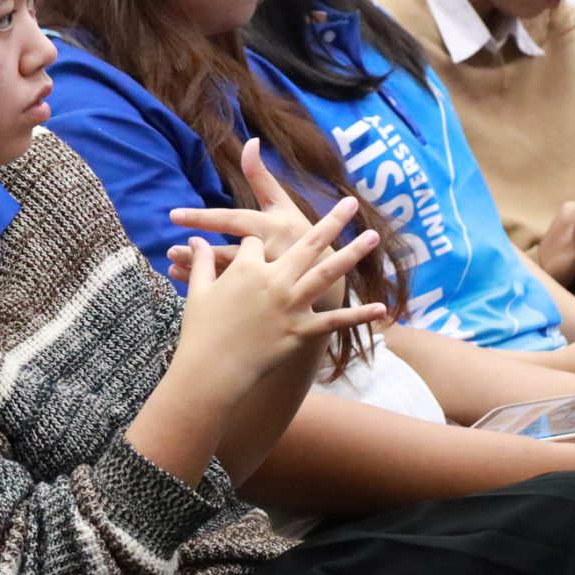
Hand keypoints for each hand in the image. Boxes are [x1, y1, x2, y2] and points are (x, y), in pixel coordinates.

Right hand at [169, 222, 384, 404]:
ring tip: (372, 237)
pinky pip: (334, 321)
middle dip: (332, 221)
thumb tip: (195, 240)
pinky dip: (357, 315)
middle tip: (352, 203)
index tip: (245, 253)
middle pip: (307, 243)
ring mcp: (291, 305)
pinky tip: (379, 307)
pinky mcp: (301, 331)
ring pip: (327, 273)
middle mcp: (275, 280)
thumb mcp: (199, 290)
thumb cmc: (200, 330)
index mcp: (248, 267)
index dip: (252, 245)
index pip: (256, 242)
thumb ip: (202, 261)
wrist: (211, 370)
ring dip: (352, 254)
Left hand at [170, 139, 350, 308]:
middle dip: (196, 254)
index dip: (203, 217)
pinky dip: (206, 288)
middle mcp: (269, 253)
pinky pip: (230, 293)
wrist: (326, 279)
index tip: (174, 215)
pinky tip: (184, 281)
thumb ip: (261, 176)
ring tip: (170, 267)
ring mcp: (266, 279)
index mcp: (270, 227)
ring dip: (196, 273)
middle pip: (226, 253)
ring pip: (226, 276)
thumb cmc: (299, 234)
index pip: (231, 220)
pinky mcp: (263, 298)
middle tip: (170, 251)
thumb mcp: (283, 204)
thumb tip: (249, 142)